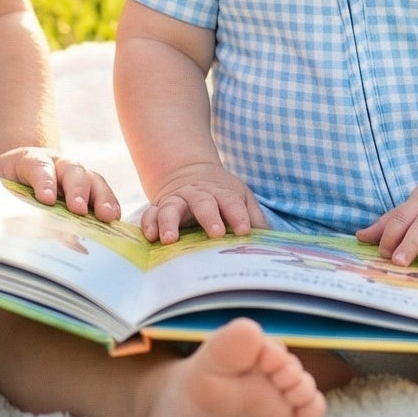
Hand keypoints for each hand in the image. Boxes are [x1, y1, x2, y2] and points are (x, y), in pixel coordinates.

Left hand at [0, 148, 121, 219]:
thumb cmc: (2, 185)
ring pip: (94, 180)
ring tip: (107, 217)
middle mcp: (58, 164)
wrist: (20, 173)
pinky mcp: (90, 191)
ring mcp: (77, 176)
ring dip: (102, 197)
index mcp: (29, 160)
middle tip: (78, 209)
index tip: (46, 199)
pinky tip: (116, 224)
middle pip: (72, 170)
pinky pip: (104, 196)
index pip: (38, 166)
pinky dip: (111, 207)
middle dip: (76, 189)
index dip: (43, 180)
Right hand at [142, 162, 267, 243]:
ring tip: (170, 239)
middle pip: (203, 202)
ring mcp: (176, 200)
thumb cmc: (221, 196)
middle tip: (216, 234)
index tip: (245, 231)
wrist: (189, 173)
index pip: (231, 201)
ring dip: (170, 222)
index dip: (238, 215)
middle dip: (209, 217)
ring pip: (171, 207)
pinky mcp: (158, 208)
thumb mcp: (241, 199)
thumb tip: (268, 243)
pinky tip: (150, 236)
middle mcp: (197, 195)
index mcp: (221, 192)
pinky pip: (150, 213)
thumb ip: (254, 218)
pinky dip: (149, 223)